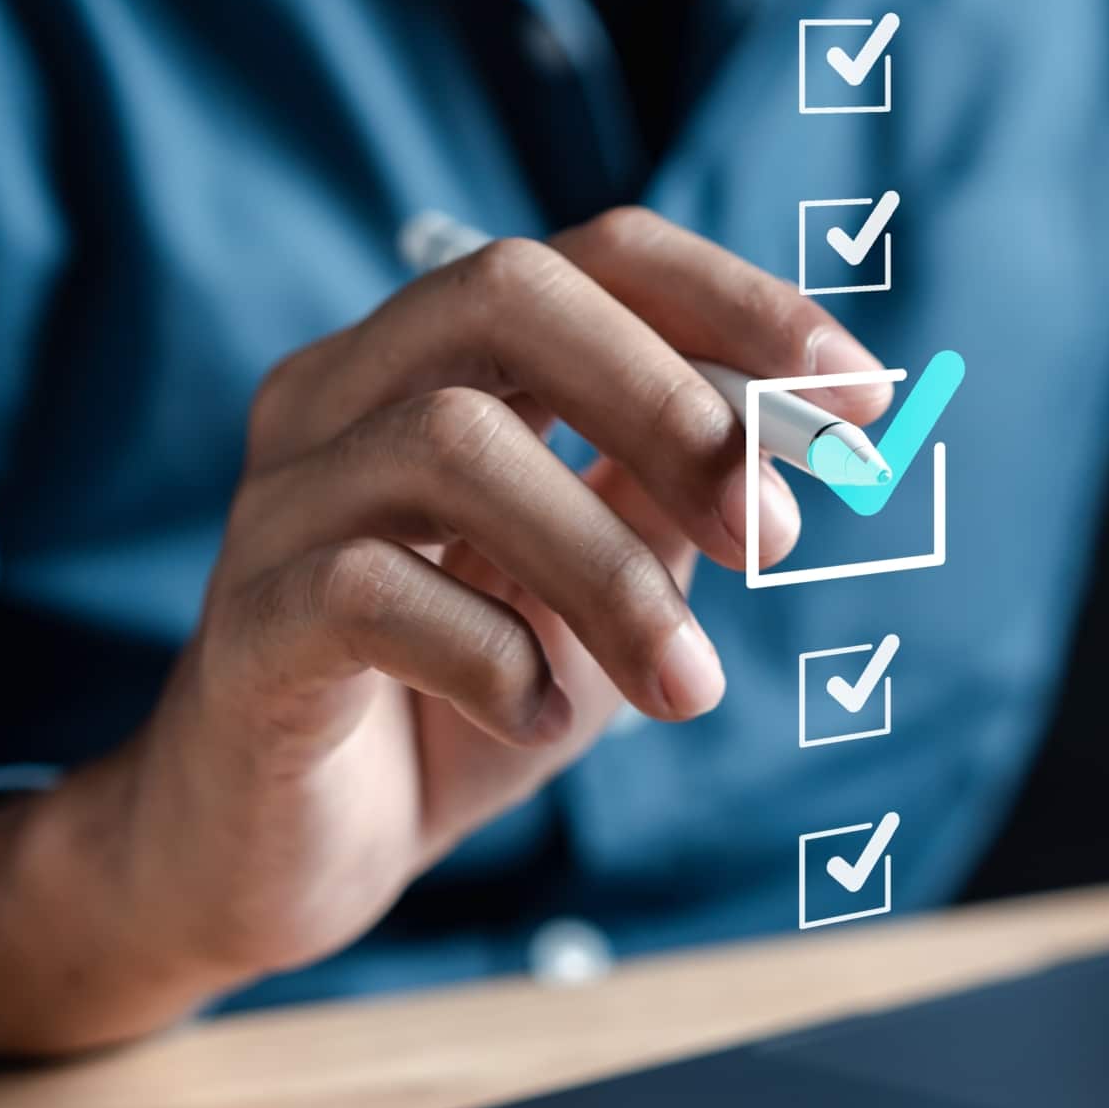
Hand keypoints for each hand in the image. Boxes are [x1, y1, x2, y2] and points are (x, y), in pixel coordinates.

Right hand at [0, 209, 887, 1050]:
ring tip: (685, 686)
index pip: (593, 254)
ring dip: (608, 571)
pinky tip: (535, 718)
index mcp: (439, 362)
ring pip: (451, 445)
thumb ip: (672, 500)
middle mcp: (344, 395)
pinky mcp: (244, 625)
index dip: (736, 302)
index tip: (864, 395)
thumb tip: (801, 433)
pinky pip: (368, 589)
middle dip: (669, 401)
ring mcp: (278, 502)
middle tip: (775, 537)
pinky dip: (491, 654)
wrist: (275, 854)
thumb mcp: (600, 589)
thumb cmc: (456, 696)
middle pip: (507, 294)